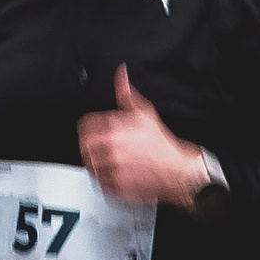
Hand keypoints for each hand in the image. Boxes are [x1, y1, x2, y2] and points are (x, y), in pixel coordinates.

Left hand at [77, 67, 209, 208]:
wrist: (176, 170)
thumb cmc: (161, 144)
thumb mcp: (145, 112)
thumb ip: (127, 93)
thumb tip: (121, 74)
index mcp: (113, 128)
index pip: (84, 125)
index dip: (88, 128)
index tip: (93, 132)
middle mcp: (110, 148)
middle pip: (83, 146)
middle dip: (90, 146)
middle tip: (100, 147)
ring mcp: (111, 168)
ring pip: (89, 165)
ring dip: (95, 163)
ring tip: (108, 161)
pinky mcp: (115, 185)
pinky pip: (98, 182)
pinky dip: (103, 179)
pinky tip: (114, 173)